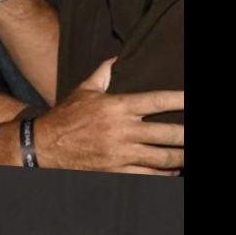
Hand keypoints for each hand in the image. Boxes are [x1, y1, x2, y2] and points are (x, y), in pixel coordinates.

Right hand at [27, 59, 183, 173]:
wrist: (42, 146)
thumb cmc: (65, 117)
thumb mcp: (83, 91)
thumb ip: (103, 74)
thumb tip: (115, 59)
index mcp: (118, 107)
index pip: (159, 100)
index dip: (183, 99)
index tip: (193, 100)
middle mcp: (122, 130)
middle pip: (170, 134)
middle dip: (188, 136)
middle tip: (194, 135)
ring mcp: (120, 154)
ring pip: (164, 158)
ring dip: (181, 158)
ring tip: (187, 155)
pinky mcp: (115, 172)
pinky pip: (149, 176)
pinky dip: (164, 174)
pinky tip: (170, 171)